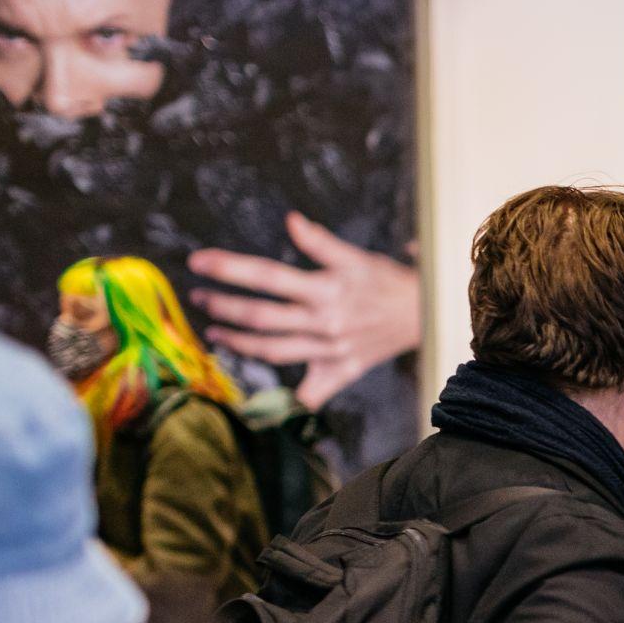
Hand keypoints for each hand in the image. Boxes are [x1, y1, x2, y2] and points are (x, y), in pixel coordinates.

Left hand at [187, 212, 421, 411]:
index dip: (229, 269)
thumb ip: (321, 242)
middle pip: (262, 317)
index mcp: (327, 291)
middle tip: (197, 296)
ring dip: (238, 342)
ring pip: (274, 351)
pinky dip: (294, 399)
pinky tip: (269, 402)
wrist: (425, 314)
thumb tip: (292, 220)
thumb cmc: (387, 283)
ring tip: (214, 332)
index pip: (267, 277)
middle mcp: (326, 322)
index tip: (198, 262)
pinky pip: (315, 392)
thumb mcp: (357, 258)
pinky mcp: (342, 369)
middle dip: (223, 306)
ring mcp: (332, 350)